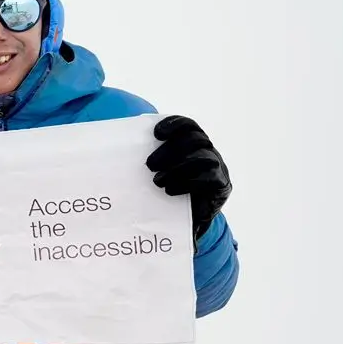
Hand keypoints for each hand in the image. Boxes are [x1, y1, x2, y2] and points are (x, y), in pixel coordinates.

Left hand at [146, 116, 230, 238]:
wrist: (187, 219)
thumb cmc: (169, 189)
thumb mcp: (161, 171)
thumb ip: (151, 158)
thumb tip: (120, 150)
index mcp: (195, 143)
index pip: (189, 126)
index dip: (174, 125)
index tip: (156, 133)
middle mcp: (209, 152)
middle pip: (195, 140)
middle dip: (170, 150)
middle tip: (149, 165)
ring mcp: (219, 168)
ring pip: (202, 159)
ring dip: (177, 169)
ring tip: (157, 181)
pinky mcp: (221, 186)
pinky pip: (208, 179)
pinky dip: (187, 183)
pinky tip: (170, 190)